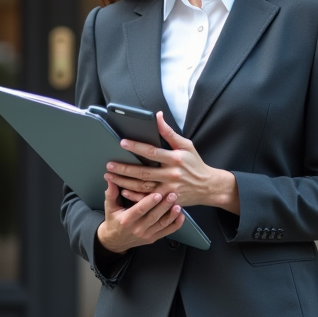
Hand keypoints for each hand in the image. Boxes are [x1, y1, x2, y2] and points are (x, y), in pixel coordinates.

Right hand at [95, 179, 184, 253]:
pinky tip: (181, 216)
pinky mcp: (153, 238)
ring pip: (162, 224)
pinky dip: (175, 225)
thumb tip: (110, 180)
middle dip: (164, 206)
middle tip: (173, 195)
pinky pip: (166, 232)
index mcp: (126, 220)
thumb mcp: (110, 207)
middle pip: (153, 217)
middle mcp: (137, 228)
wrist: (115, 241)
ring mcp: (146, 235)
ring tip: (178, 205)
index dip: (149, 202)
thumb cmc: (113, 221)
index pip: (139, 210)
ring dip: (171, 215)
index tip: (158, 194)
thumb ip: (111, 193)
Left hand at [108, 112, 240, 214]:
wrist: (208, 187)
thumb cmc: (195, 164)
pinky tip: (122, 191)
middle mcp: (171, 175)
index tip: (122, 143)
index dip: (137, 147)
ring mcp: (169, 190)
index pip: (152, 152)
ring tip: (110, 178)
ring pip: (143, 188)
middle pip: (144, 173)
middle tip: (109, 165)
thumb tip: (157, 116)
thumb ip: (169, 132)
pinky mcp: (167, 200)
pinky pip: (148, 200)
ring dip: (125, 183)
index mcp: (175, 159)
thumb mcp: (186, 145)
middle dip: (124, 169)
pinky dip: (134, 197)